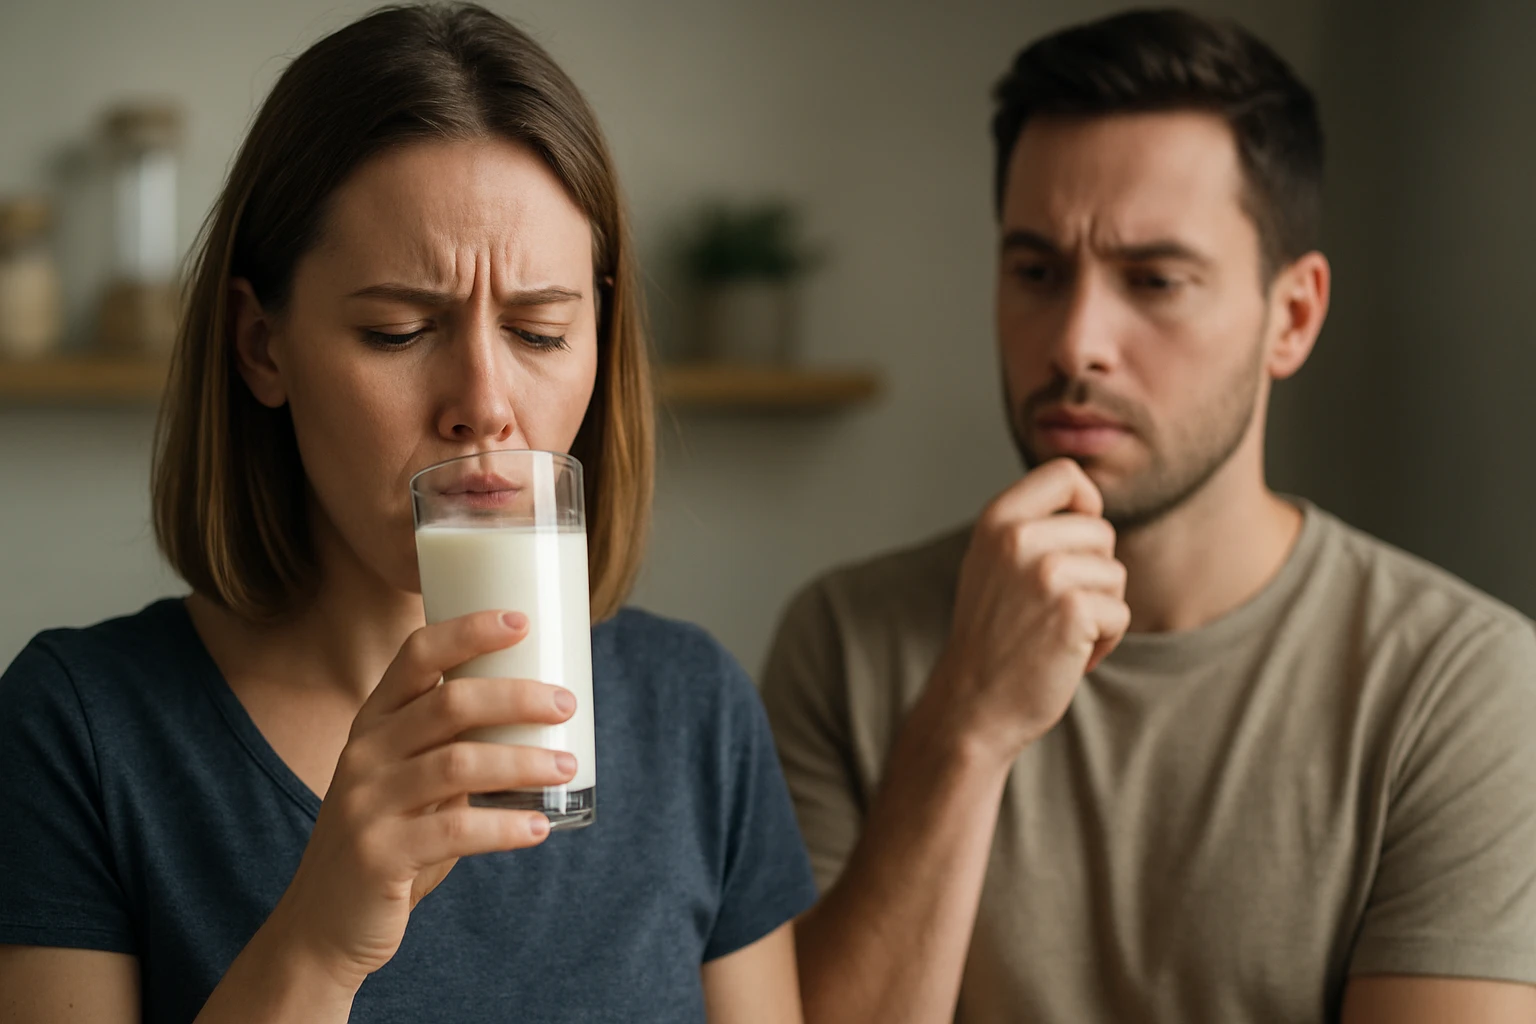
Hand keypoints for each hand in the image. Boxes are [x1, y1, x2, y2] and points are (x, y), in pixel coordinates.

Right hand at [268, 610, 577, 989]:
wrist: (324, 924)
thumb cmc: (388, 840)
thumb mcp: (409, 781)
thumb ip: (454, 749)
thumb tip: (542, 717)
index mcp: (373, 723)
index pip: (416, 655)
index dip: (468, 631)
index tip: (522, 621)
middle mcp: (364, 753)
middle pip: (448, 703)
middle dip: (516, 697)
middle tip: (566, 702)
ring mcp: (366, 803)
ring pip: (458, 764)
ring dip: (522, 761)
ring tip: (567, 766)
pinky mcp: (379, 855)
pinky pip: (456, 831)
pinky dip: (506, 827)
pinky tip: (540, 827)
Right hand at [932, 458, 1129, 762]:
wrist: (973, 705)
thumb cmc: (992, 637)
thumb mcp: (994, 563)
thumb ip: (1029, 525)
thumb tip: (1086, 495)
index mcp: (997, 519)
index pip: (1066, 474)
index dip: (1086, 503)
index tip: (1076, 542)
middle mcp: (1018, 538)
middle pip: (1101, 531)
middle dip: (1094, 573)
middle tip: (1055, 609)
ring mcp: (1045, 573)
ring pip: (1114, 574)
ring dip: (1100, 610)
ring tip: (1058, 633)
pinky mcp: (1073, 611)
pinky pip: (1120, 613)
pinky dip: (1104, 641)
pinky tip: (1068, 655)